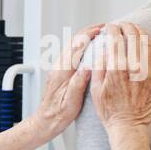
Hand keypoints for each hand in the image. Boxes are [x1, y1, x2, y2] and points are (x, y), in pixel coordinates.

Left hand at [29, 23, 102, 139]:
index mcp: (62, 71)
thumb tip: (87, 68)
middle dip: (89, 31)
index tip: (103, 29)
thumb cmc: (57, 115)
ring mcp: (59, 68)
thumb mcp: (70, 102)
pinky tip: (92, 50)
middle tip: (105, 28)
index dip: (90, 34)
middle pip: (74, 41)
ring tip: (101, 35)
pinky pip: (73, 53)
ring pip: (73, 46)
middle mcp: (59, 66)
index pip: (76, 46)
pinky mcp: (61, 72)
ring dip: (86, 38)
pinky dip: (84, 47)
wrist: (45, 122)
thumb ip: (78, 83)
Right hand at [89, 22, 150, 130]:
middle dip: (125, 26)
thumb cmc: (110, 111)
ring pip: (144, 41)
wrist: (129, 126)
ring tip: (131, 28)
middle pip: (131, 36)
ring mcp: (145, 70)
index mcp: (116, 68)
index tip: (108, 27)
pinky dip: (147, 42)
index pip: (115, 39)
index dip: (111, 29)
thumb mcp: (95, 89)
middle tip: (120, 24)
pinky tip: (142, 40)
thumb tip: (103, 49)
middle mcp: (133, 67)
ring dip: (137, 31)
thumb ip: (99, 66)